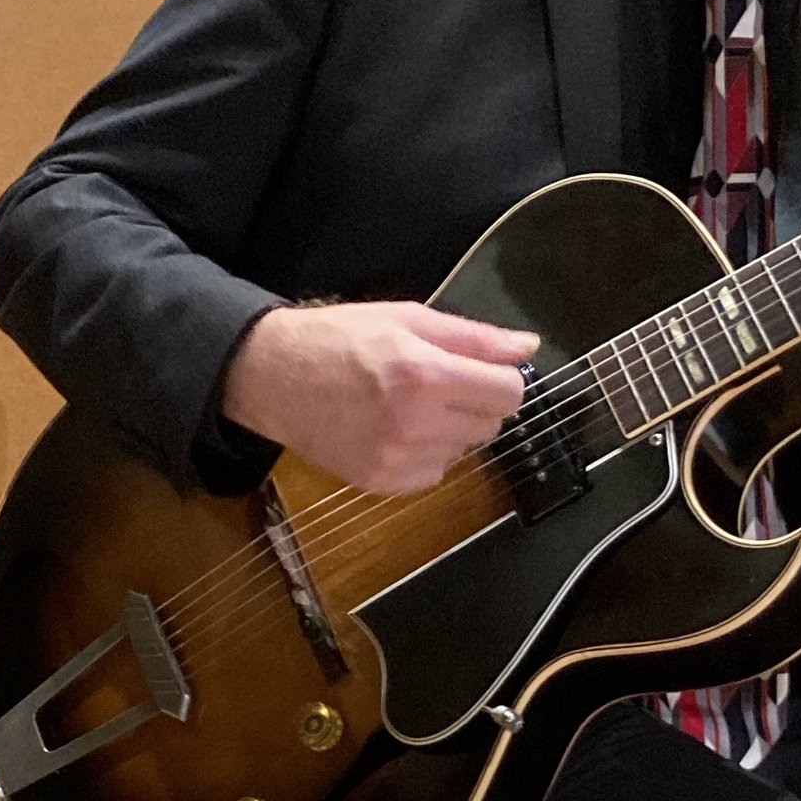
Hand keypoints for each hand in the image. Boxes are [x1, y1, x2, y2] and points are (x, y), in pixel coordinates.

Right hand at [221, 301, 537, 492]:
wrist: (274, 377)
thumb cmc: (337, 339)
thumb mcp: (407, 318)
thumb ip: (474, 337)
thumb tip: (526, 348)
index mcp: (426, 375)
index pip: (508, 393)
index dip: (500, 378)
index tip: (482, 371)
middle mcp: (415, 423)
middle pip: (490, 425)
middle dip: (474, 403)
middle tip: (437, 383)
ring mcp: (397, 459)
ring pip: (463, 451)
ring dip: (449, 429)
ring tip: (408, 405)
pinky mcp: (381, 482)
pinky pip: (433, 473)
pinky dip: (424, 454)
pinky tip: (393, 430)